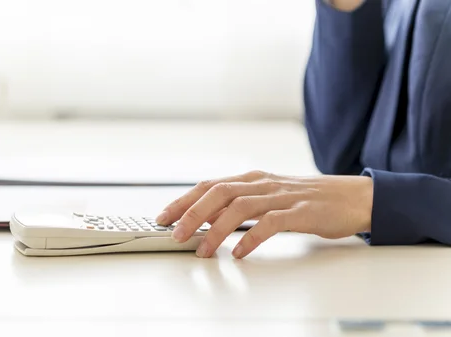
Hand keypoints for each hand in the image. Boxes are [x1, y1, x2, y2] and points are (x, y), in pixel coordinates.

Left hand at [155, 171, 373, 257]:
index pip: (209, 185)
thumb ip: (240, 204)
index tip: (164, 216)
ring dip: (216, 230)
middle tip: (175, 234)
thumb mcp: (268, 196)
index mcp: (252, 178)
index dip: (184, 200)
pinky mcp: (301, 212)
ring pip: (240, 207)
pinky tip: (239, 252)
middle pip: (219, 193)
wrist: (351, 197)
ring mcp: (282, 196)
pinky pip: (271, 223)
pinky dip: (251, 238)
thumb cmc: (306, 200)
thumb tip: (205, 219)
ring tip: (202, 250)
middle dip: (192, 214)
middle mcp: (262, 183)